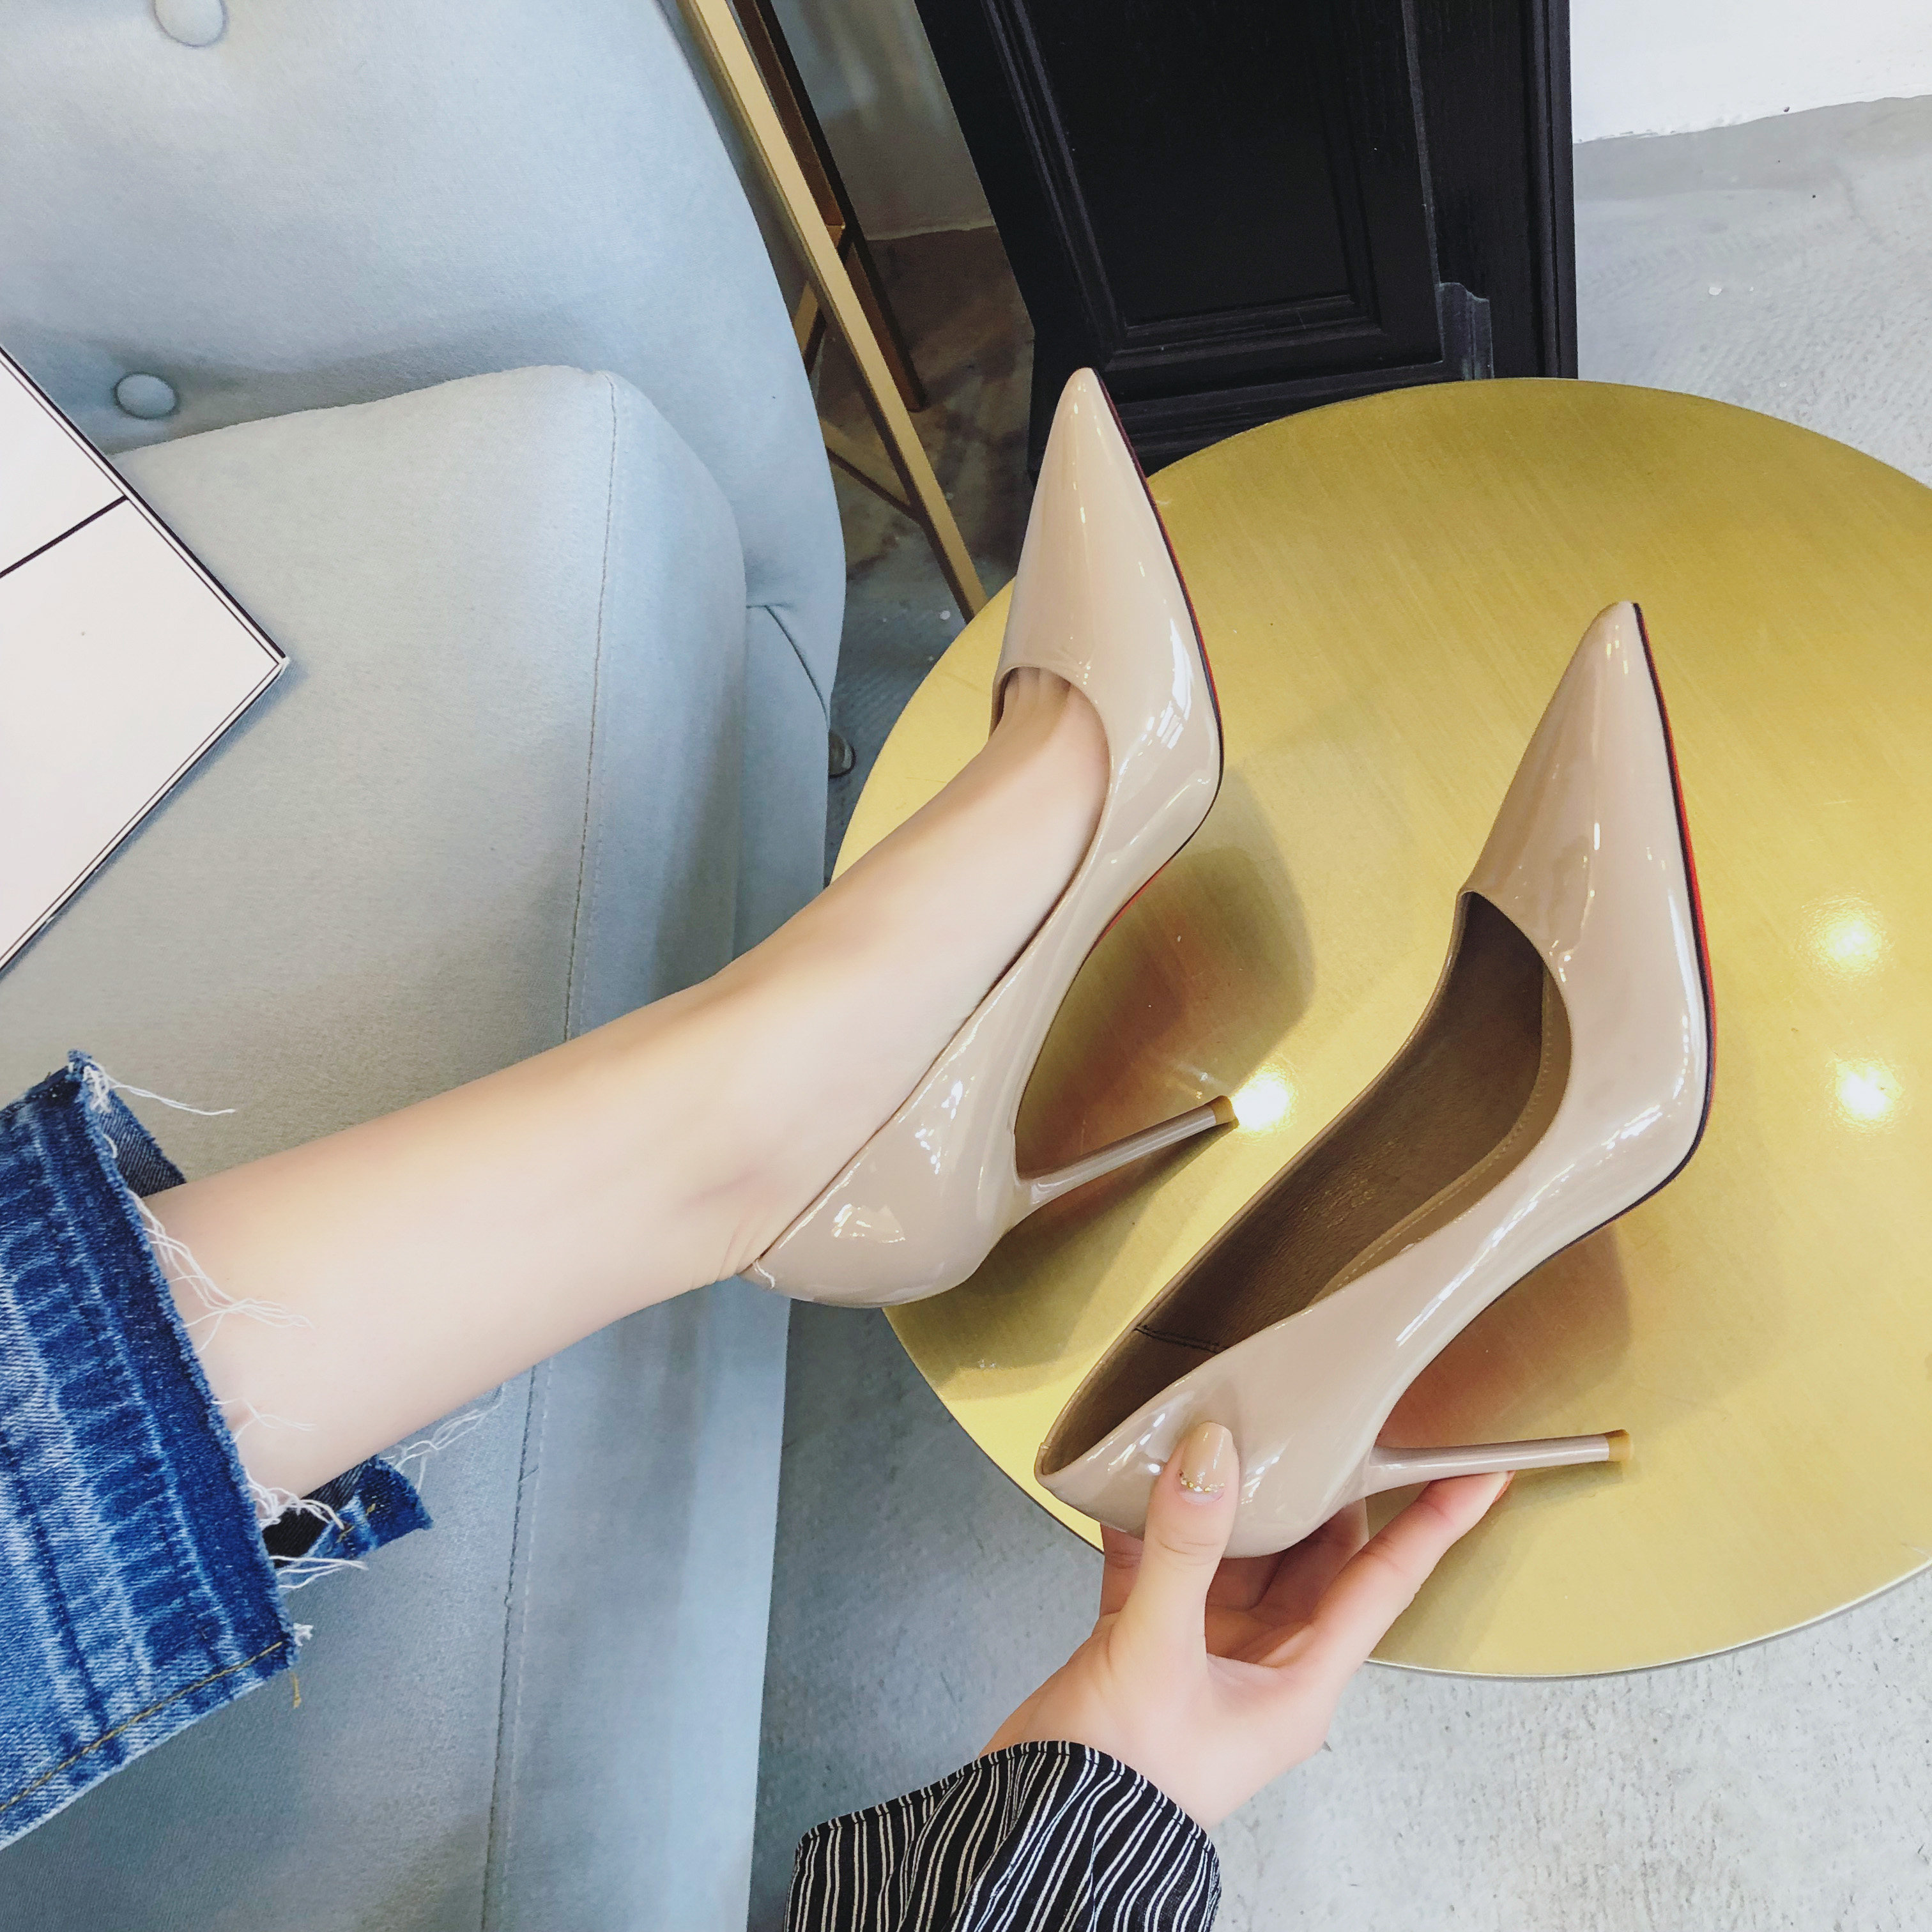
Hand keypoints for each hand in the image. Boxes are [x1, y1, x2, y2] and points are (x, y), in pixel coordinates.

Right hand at [984, 1420, 1509, 1827]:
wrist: (1039, 1834)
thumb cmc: (1121, 1784)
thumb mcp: (1158, 1651)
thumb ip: (1186, 1547)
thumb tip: (1213, 1456)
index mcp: (1298, 1682)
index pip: (1385, 1584)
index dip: (1434, 1524)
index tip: (1475, 1472)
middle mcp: (1263, 1664)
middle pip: (1310, 1555)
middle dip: (1315, 1487)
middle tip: (1321, 1416)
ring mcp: (1205, 1653)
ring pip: (1235, 1552)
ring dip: (1223, 1498)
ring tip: (1217, 1431)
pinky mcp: (1147, 1644)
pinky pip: (1161, 1565)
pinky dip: (1148, 1524)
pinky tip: (1128, 1483)